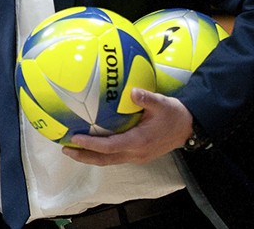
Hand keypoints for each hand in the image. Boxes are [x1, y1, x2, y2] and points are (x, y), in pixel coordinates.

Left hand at [62, 88, 192, 165]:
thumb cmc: (174, 115)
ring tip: (72, 149)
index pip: (109, 147)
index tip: (75, 138)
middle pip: (104, 159)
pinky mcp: (137, 155)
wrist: (188, 129)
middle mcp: (135, 153)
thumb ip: (147, 98)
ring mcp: (136, 157)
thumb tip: (133, 91)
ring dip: (89, 156)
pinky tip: (91, 145)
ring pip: (108, 161)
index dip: (91, 144)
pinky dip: (100, 153)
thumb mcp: (163, 103)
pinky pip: (114, 157)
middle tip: (65, 148)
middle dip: (83, 156)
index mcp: (138, 142)